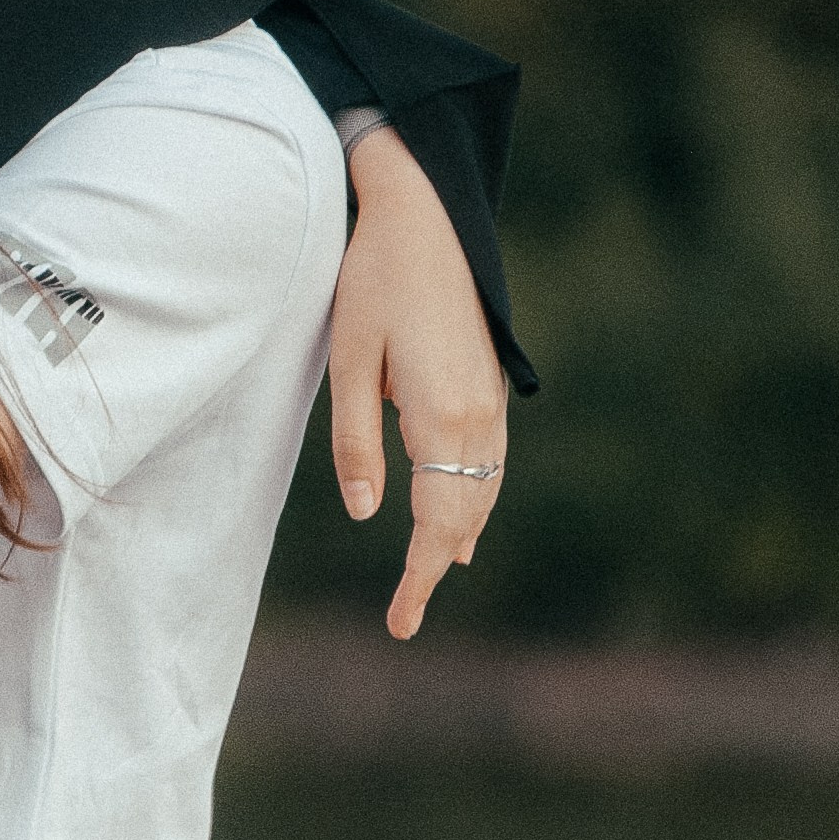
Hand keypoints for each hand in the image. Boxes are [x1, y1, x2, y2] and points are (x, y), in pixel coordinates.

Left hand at [327, 128, 508, 641]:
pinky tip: (463, 517)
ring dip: (460, 536)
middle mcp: (478, 417)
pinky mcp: (489, 384)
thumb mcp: (348, 363)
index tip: (401, 622)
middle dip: (436, 568)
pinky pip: (489, 462)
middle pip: (466, 516)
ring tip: (434, 576)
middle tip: (405, 617)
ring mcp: (491, 400)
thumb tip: (366, 513)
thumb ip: (355, 442)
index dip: (419, 578)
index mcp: (441, 417)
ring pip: (483, 491)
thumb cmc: (374, 283)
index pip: (437, 524)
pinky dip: (475, 499)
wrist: (426, 217)